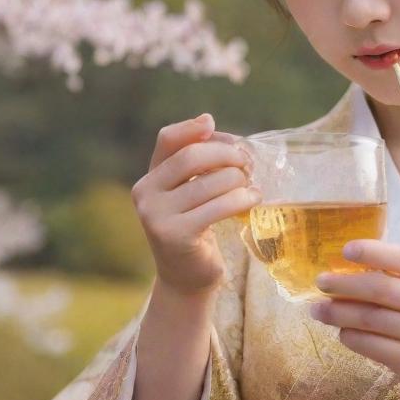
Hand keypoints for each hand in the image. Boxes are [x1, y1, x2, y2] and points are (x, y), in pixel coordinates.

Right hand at [131, 113, 260, 295]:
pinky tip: (254, 198)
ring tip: (252, 185)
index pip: (167, 141)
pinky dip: (242, 198)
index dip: (191, 128)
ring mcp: (157, 216)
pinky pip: (218, 206)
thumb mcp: (190, 192)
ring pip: (210, 182)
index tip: (213, 124)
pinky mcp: (176, 235)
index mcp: (149, 179)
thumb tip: (209, 121)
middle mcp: (146, 195)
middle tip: (247, 162)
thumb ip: (197, 163)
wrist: (187, 278)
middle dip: (226, 154)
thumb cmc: (196, 228)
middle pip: (191, 156)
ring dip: (239, 179)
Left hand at [308, 239, 399, 399]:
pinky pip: (371, 345)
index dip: (372, 251)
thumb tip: (362, 269)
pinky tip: (342, 333)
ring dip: (338, 312)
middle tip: (321, 282)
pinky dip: (350, 337)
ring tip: (319, 310)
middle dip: (344, 283)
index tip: (345, 250)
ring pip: (370, 318)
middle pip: (380, 288)